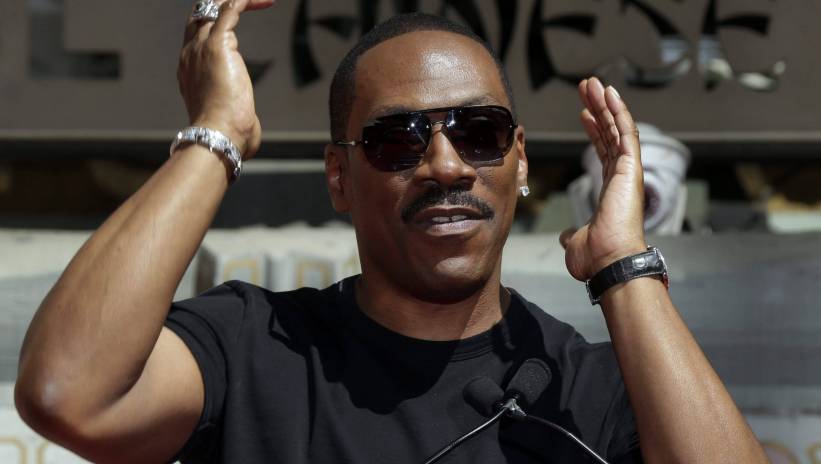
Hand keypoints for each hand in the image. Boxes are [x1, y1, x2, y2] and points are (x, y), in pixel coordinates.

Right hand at [177, 0, 273, 157]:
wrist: (219, 136)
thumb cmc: (227, 137)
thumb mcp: (228, 120)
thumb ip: (235, 115)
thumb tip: (251, 129)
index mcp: (189, 72)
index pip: (196, 39)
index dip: (214, 29)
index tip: (235, 33)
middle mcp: (190, 55)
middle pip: (200, 16)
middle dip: (221, 7)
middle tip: (246, 6)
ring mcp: (201, 48)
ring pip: (214, 8)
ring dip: (239, 2)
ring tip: (262, 1)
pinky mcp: (218, 44)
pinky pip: (230, 9)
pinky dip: (247, 2)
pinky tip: (265, 1)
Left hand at [560, 77, 646, 280]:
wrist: (609, 262)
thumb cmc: (596, 257)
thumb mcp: (577, 241)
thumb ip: (573, 234)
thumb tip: (566, 237)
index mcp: (611, 189)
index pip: (604, 152)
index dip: (595, 130)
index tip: (584, 113)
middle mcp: (622, 177)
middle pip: (610, 134)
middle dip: (598, 109)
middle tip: (587, 88)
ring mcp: (629, 171)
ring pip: (617, 128)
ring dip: (606, 103)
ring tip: (593, 83)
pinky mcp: (632, 168)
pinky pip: (626, 133)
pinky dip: (619, 112)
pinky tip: (609, 93)